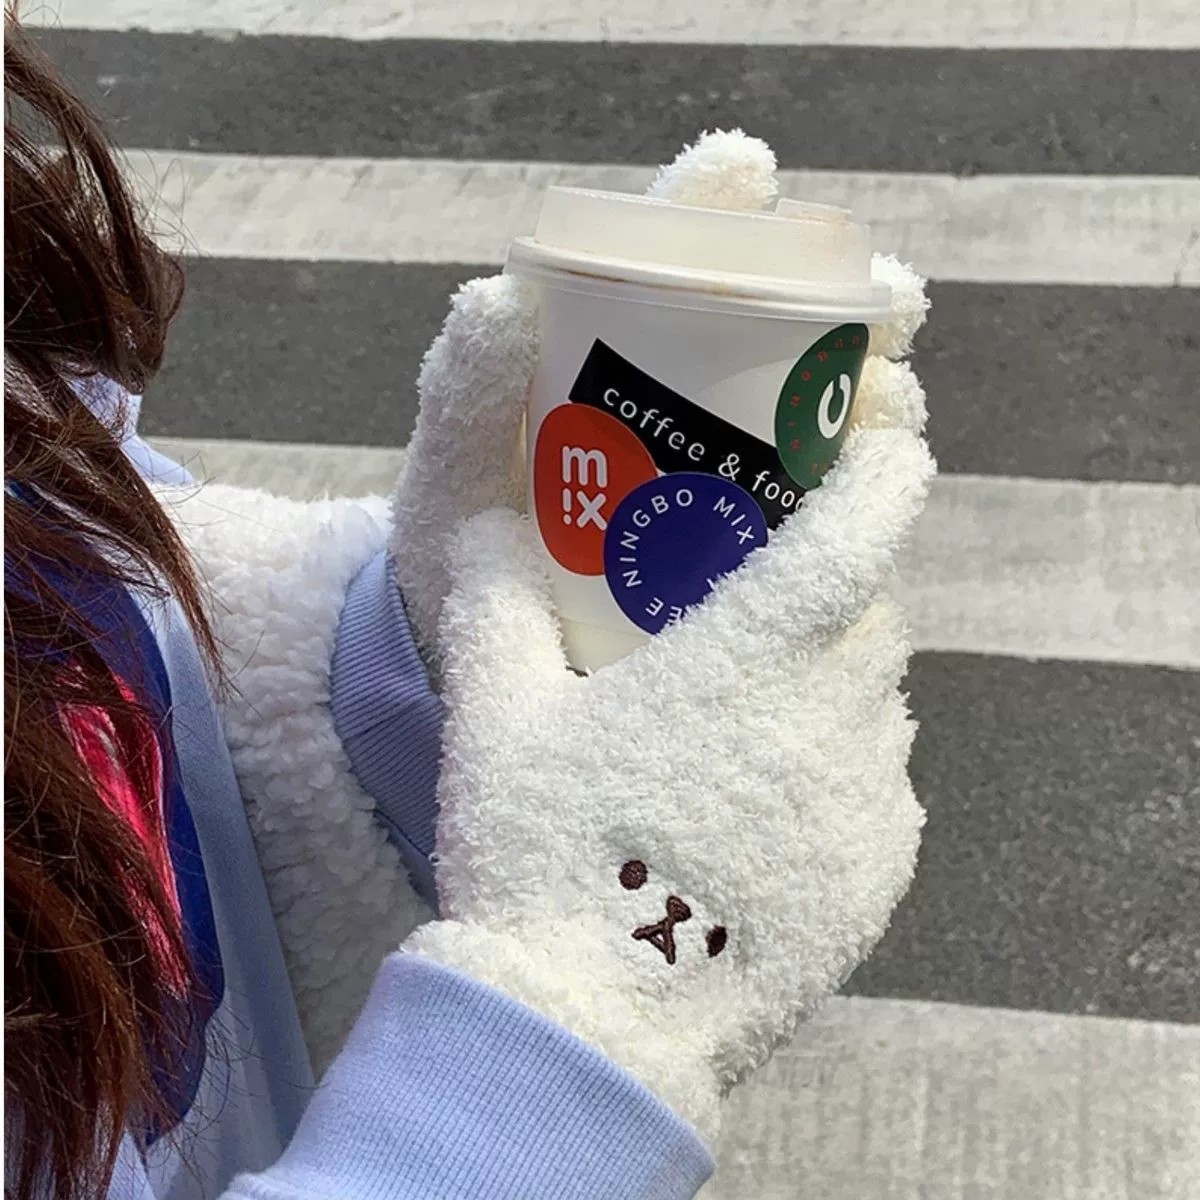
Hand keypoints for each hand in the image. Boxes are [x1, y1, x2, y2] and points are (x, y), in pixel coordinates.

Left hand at [390, 130, 929, 660]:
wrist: (471, 652)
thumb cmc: (450, 555)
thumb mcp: (449, 481)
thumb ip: (465, 401)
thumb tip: (496, 297)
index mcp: (593, 373)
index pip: (656, 272)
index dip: (706, 214)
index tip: (748, 168)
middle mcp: (662, 414)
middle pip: (759, 338)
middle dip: (831, 312)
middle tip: (886, 305)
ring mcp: (702, 481)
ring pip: (799, 420)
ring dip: (859, 401)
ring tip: (891, 402)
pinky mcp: (730, 546)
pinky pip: (800, 508)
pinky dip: (848, 493)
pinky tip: (880, 486)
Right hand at [405, 368, 935, 1142]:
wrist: (591, 1025)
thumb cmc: (542, 852)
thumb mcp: (497, 717)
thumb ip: (496, 606)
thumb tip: (487, 526)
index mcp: (749, 660)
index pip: (858, 532)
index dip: (885, 470)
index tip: (883, 439)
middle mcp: (830, 719)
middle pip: (877, 614)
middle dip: (845, 584)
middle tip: (779, 590)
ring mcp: (863, 803)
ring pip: (883, 701)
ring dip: (842, 679)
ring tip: (766, 706)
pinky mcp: (877, 876)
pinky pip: (881, 789)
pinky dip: (844, 768)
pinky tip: (774, 803)